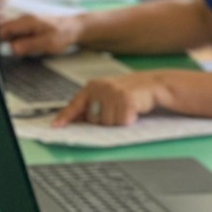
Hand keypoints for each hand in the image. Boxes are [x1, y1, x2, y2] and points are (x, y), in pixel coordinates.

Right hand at [0, 11, 84, 56]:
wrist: (74, 28)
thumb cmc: (63, 34)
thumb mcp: (47, 43)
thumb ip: (29, 45)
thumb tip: (12, 48)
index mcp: (26, 21)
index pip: (2, 28)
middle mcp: (23, 19)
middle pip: (2, 30)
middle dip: (0, 42)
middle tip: (7, 52)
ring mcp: (24, 23)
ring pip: (8, 33)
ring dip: (8, 43)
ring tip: (20, 50)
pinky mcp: (27, 27)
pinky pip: (15, 34)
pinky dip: (15, 41)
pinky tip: (23, 47)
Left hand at [52, 72, 172, 127]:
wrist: (155, 85)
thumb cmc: (131, 92)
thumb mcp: (108, 95)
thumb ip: (92, 105)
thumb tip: (76, 120)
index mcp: (93, 86)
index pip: (75, 104)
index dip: (65, 117)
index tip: (55, 126)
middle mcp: (100, 87)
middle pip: (93, 120)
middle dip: (104, 121)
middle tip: (117, 111)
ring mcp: (112, 93)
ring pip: (107, 123)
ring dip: (118, 121)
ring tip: (127, 110)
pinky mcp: (125, 99)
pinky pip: (121, 121)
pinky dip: (129, 120)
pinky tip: (134, 110)